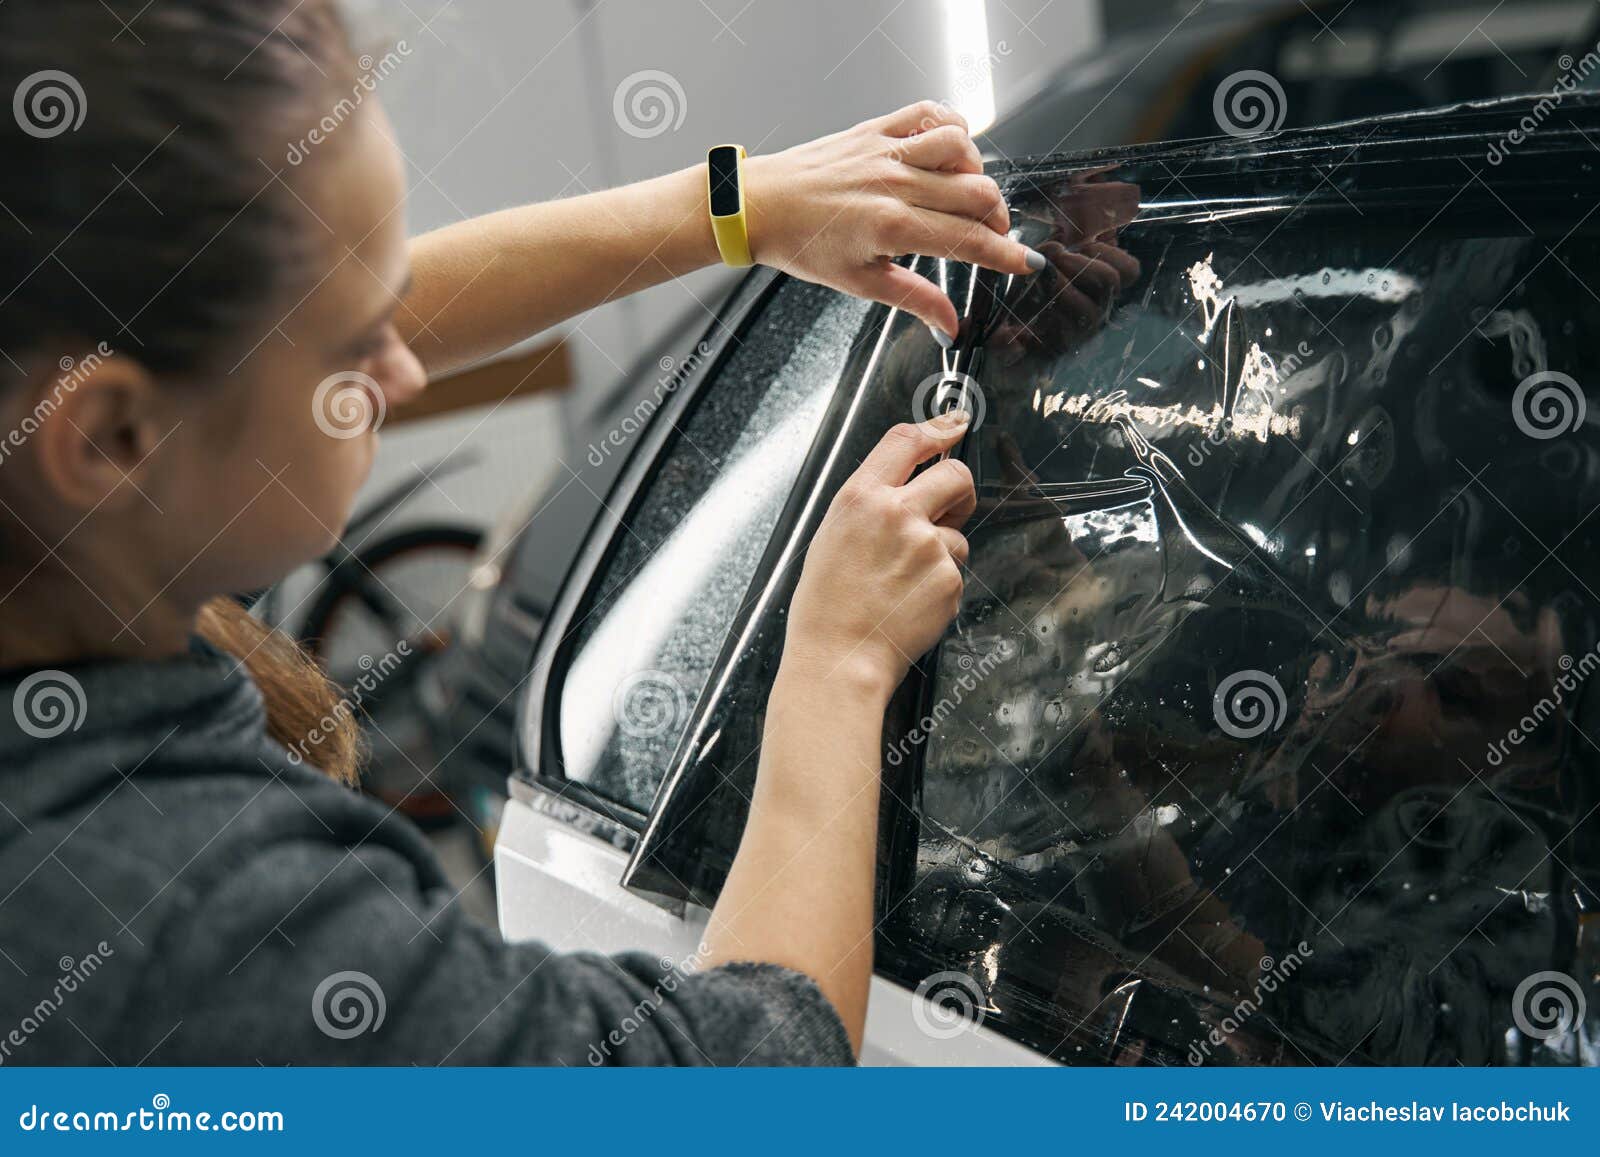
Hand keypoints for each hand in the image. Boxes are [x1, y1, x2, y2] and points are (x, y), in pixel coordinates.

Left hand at [743, 102, 1041, 339]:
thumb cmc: (801, 244)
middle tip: (991, 237)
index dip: (1005, 255)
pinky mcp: (875, 128)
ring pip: (962, 147)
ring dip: (979, 172)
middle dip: (997, 220)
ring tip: (970, 195)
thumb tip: (951, 325)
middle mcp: (894, 182)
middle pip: (977, 193)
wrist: (759, 205)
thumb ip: (914, 299)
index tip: (1025, 264)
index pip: (968, 240)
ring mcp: (886, 150)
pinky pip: (930, 113)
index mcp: (891, 226)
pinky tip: (952, 150)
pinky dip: (952, 127)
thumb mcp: (859, 283)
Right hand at [784, 412, 976, 697]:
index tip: (954, 423)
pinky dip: (939, 586)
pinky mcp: (948, 579)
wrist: (840, 658)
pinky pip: (955, 572)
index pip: (906, 441)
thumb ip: (869, 503)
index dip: (937, 427)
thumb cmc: (826, 606)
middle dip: (958, 489)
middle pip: (955, 474)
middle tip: (947, 508)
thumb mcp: (832, 536)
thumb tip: (903, 487)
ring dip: (942, 551)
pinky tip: (910, 602)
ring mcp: (928, 546)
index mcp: (860, 498)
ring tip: (903, 581)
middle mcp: (897, 514)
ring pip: (957, 534)